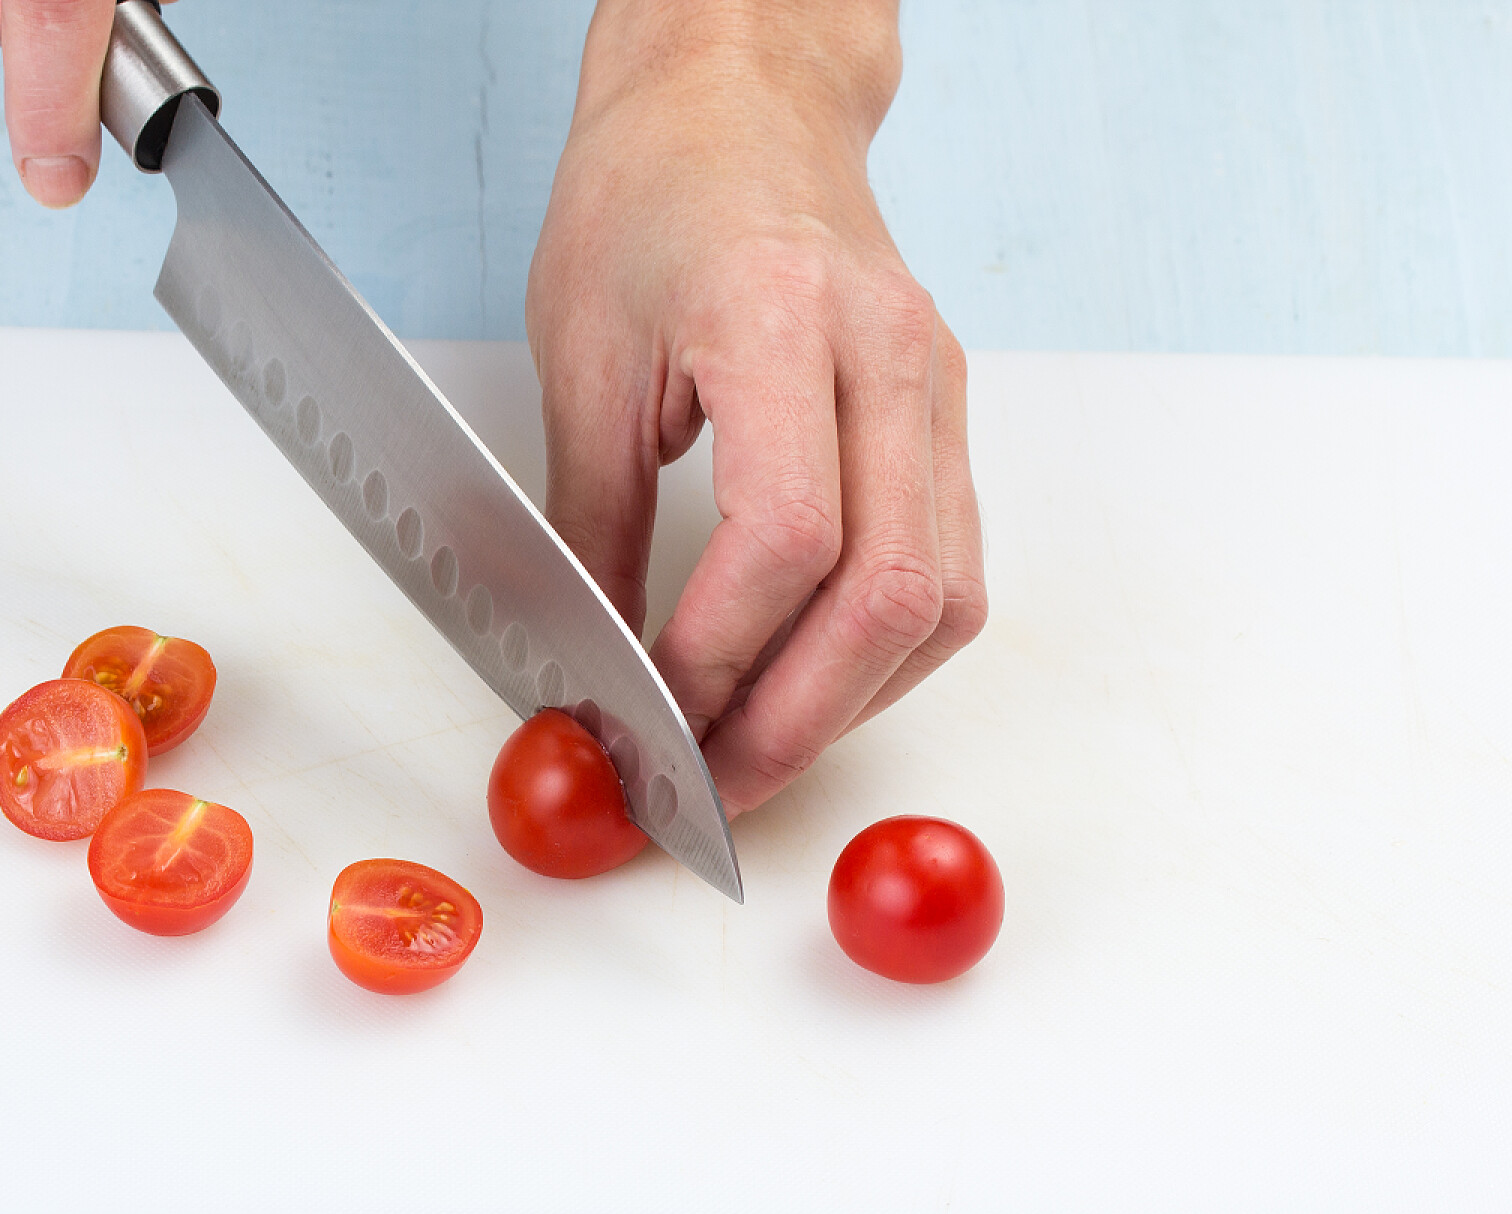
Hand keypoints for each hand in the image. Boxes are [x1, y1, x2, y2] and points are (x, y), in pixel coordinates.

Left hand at [527, 0, 985, 814]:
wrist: (743, 102)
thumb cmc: (651, 196)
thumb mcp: (581, 355)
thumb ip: (587, 526)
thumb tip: (593, 666)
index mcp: (784, 319)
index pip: (787, 538)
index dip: (717, 659)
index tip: (646, 723)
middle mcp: (892, 356)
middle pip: (892, 594)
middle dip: (794, 721)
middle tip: (709, 790)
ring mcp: (939, 386)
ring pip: (944, 599)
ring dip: (850, 704)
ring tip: (753, 753)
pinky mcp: (948, 414)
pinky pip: (953, 567)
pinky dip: (884, 653)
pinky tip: (813, 681)